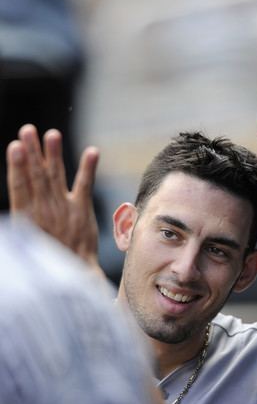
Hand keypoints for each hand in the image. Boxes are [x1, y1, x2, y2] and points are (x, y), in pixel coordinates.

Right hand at [7, 124, 100, 268]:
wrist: (73, 273)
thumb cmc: (47, 256)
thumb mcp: (27, 238)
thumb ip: (24, 213)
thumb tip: (23, 190)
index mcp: (27, 218)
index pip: (20, 187)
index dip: (18, 166)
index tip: (16, 146)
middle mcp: (44, 211)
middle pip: (37, 177)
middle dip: (33, 153)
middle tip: (28, 130)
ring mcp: (64, 210)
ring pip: (56, 177)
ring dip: (54, 155)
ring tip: (52, 134)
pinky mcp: (82, 211)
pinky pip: (85, 185)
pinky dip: (88, 168)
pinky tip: (93, 151)